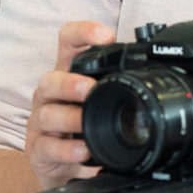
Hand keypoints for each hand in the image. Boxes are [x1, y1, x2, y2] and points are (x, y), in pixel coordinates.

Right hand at [24, 20, 113, 190]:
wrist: (58, 160)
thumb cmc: (81, 121)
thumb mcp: (98, 97)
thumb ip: (117, 81)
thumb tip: (155, 70)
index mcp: (68, 73)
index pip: (68, 42)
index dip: (82, 33)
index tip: (105, 35)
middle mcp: (51, 94)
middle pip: (50, 79)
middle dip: (70, 82)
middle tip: (89, 88)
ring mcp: (41, 121)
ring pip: (47, 114)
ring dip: (70, 118)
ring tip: (86, 122)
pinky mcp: (38, 148)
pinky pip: (48, 147)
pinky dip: (66, 149)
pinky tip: (82, 150)